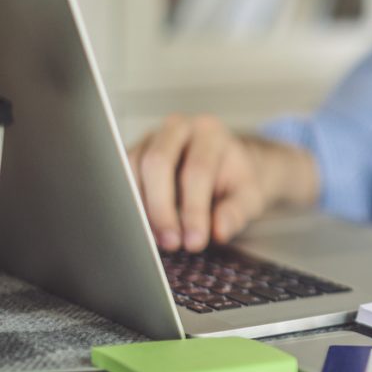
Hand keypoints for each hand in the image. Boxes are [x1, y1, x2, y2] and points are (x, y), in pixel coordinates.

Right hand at [126, 114, 315, 251]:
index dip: (194, 210)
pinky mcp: (134, 154)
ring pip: (133, 170)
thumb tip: (218, 231)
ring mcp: (151, 139)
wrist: (226, 165)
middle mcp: (177, 128)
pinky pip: (122, 178)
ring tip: (157, 240)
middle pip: (158, 163)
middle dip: (161, 208)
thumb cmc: (236, 179)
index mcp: (209, 132)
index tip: (195, 240)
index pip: (197, 170)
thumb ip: (237, 211)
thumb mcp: (249, 194)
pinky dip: (131, 206)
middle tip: (171, 242)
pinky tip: (143, 228)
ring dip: (142, 209)